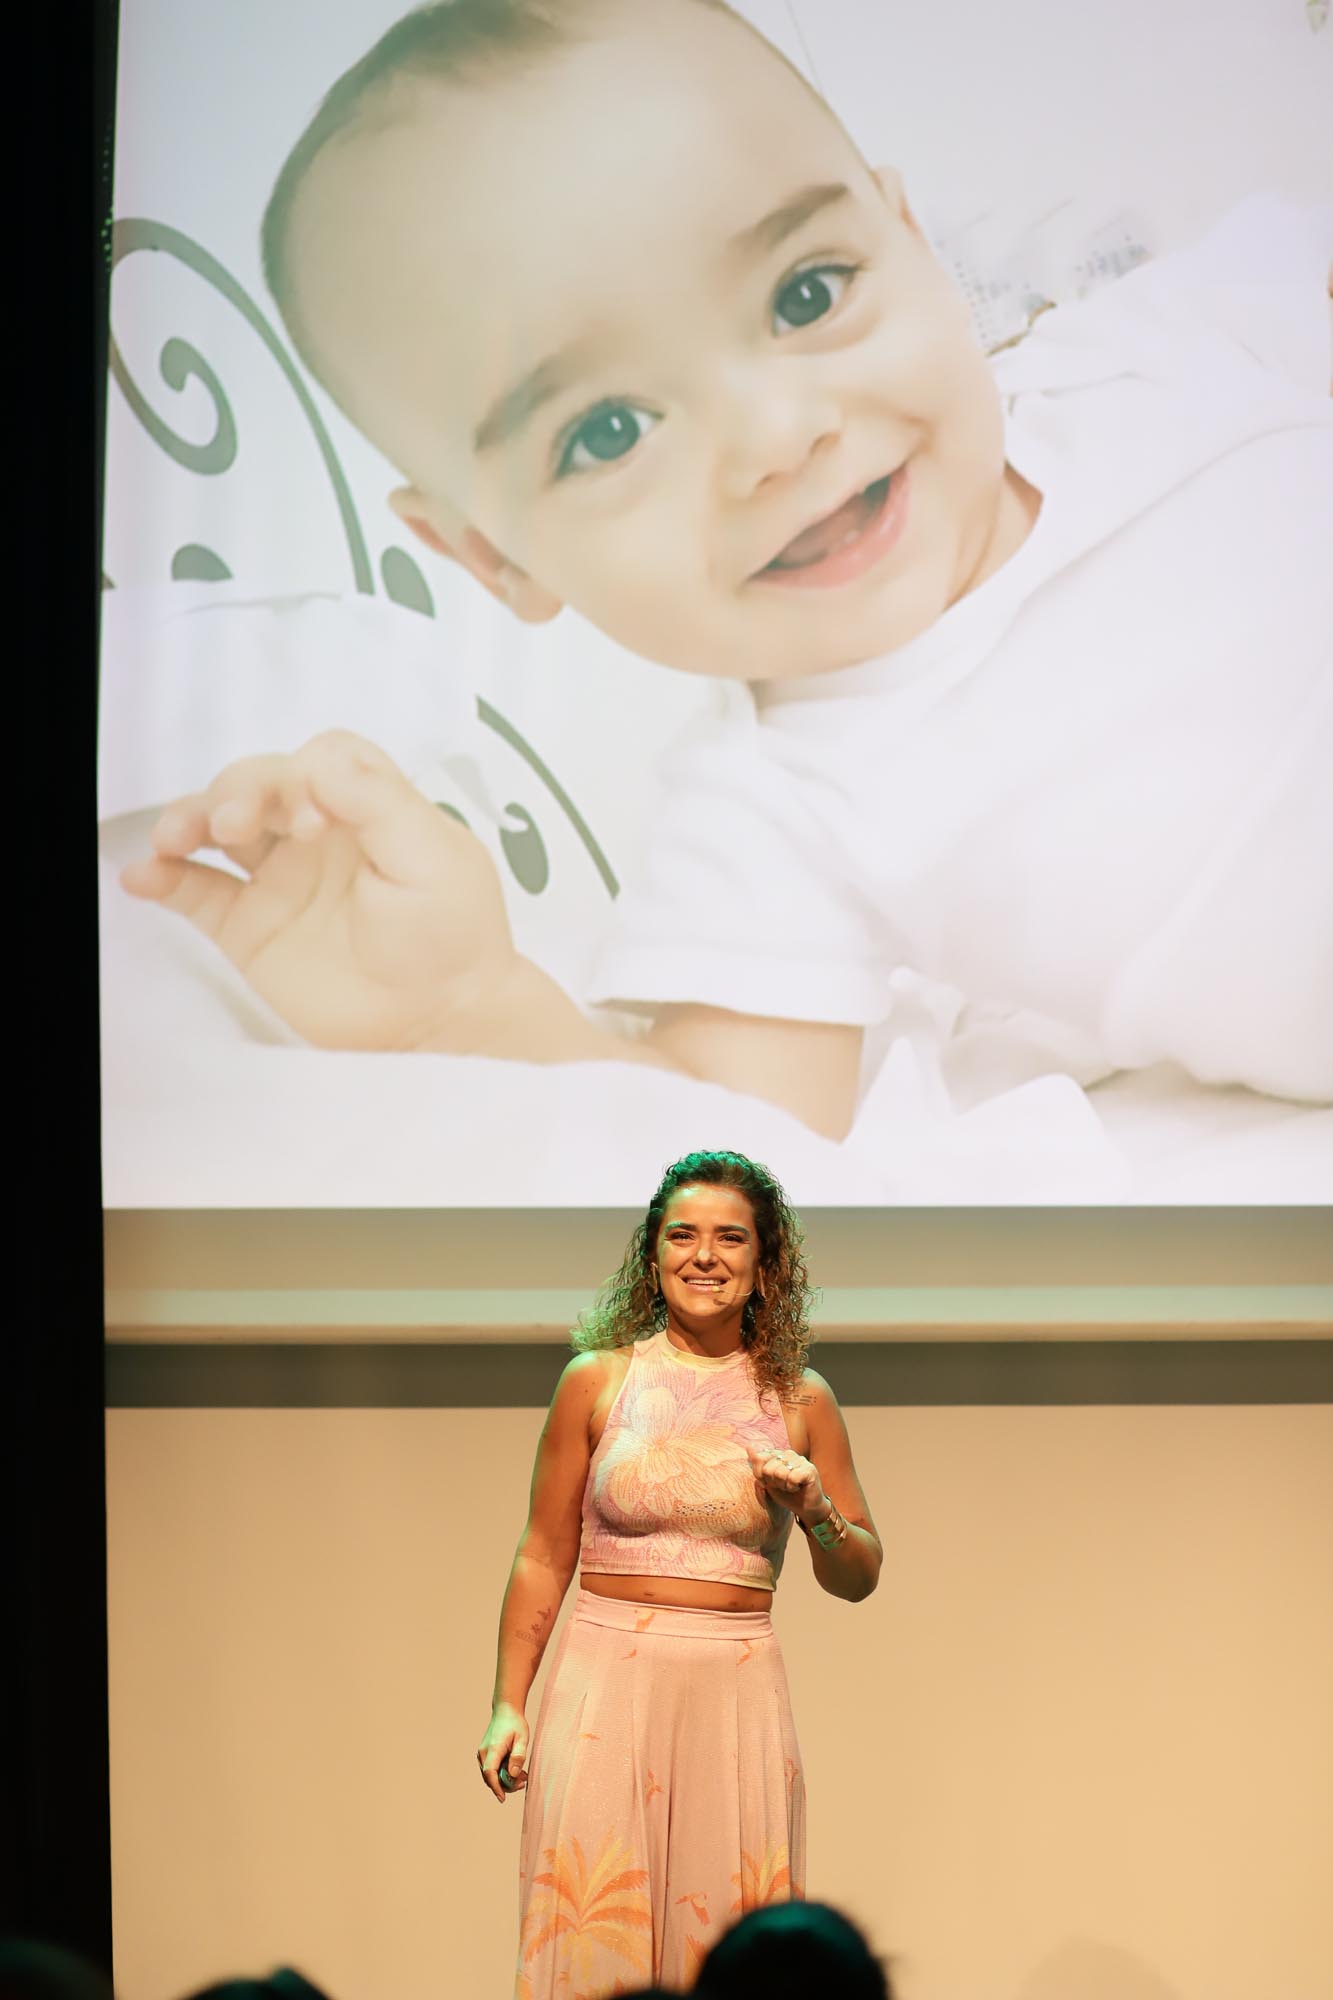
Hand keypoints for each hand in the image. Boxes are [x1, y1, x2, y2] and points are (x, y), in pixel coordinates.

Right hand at [120, 731, 517, 1050]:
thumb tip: (318, 761)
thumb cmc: (453, 936)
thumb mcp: (435, 857)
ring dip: (190, 820)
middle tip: (235, 823)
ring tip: (173, 839)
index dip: (304, 774)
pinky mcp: (250, 927)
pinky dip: (164, 880)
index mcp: (368, 808)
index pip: (319, 760)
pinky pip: (196, 892)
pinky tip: (143, 876)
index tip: (313, 818)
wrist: (440, 1021)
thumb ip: (379, 801)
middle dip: (237, 791)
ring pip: (218, 828)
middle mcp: (318, 835)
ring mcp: (279, 878)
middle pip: (258, 783)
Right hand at [478, 1703, 528, 1802]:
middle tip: (523, 1782)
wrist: (505, 1710)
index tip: (502, 1798)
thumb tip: (513, 1774)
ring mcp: (482, 1753)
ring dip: (504, 1780)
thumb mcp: (522, 1738)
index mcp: (493, 1748)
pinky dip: (501, 1774)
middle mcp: (483, 1752)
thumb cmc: (515, 1723)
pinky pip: (490, 1769)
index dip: (496, 1787)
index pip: (490, 1773)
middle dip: (505, 1785)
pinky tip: (514, 1770)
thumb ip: (518, 1756)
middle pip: (490, 1777)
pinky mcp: (484, 1754)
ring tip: (522, 1776)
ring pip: (490, 1775)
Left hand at [747, 1444, 825, 1520]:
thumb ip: (758, 1465)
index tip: (768, 1483)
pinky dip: (792, 1487)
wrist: (804, 1508)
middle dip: (773, 1483)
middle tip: (783, 1486)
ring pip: (780, 1473)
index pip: (759, 1459)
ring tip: (790, 1487)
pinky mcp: (810, 1469)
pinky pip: (792, 1478)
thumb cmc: (786, 1494)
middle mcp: (789, 1454)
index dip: (761, 1476)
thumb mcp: (767, 1481)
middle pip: (768, 1469)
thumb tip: (749, 1446)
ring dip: (783, 1486)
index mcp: (778, 1454)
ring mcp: (800, 1460)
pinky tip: (798, 1487)